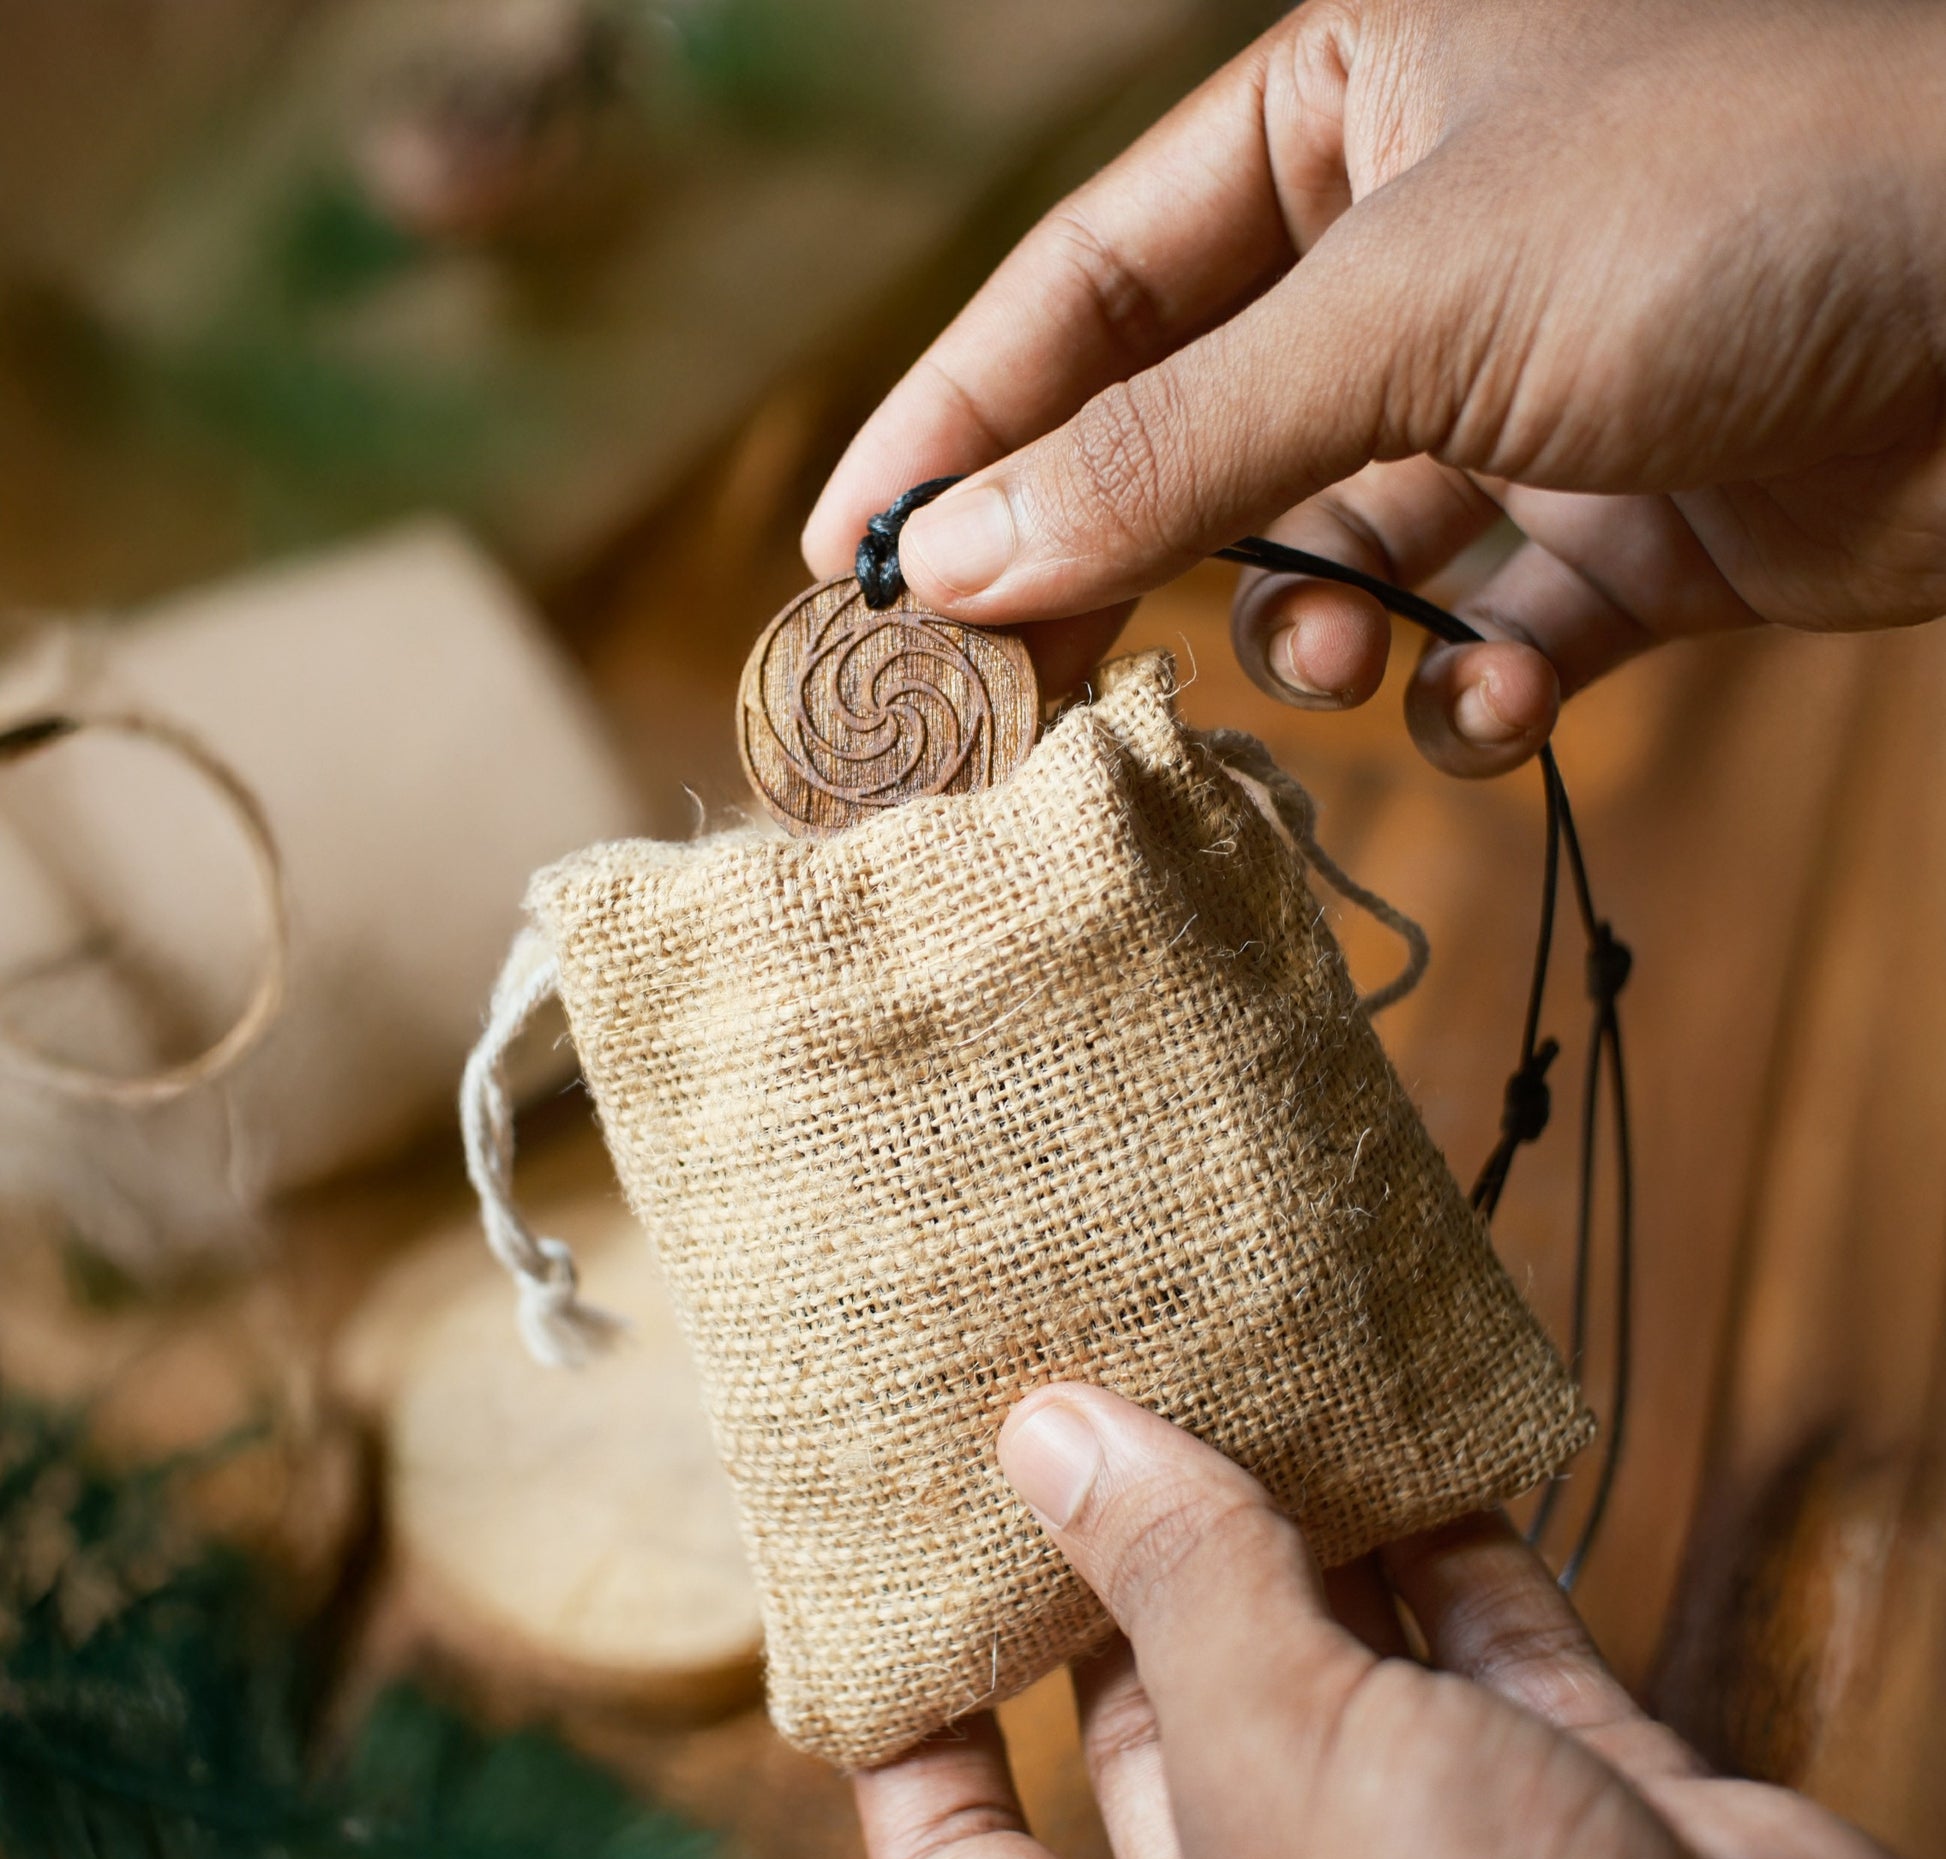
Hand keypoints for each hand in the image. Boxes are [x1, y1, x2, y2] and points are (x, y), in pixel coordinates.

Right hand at [804, 0, 1945, 774]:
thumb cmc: (1738, 212)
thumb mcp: (1407, 310)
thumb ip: (1168, 441)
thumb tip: (959, 553)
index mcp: (1348, 106)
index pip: (1088, 282)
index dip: (960, 421)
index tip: (852, 559)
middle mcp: (1421, 246)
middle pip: (1190, 431)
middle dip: (1123, 562)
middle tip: (1024, 687)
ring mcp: (1525, 394)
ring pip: (1334, 557)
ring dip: (1323, 637)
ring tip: (1350, 668)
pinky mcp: (1624, 524)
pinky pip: (1485, 632)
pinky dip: (1475, 690)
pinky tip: (1502, 701)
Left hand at [854, 1385, 1941, 1858]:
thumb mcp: (1283, 1765)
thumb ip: (1175, 1586)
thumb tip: (1048, 1430)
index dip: (918, 1724)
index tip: (893, 1568)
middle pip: (1146, 1708)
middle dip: (1114, 1555)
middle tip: (1067, 1394)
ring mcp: (1428, 1846)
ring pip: (1322, 1647)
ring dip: (1286, 1514)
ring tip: (1217, 1363)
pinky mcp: (1570, 1790)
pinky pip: (1482, 1631)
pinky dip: (1448, 1527)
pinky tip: (1400, 1415)